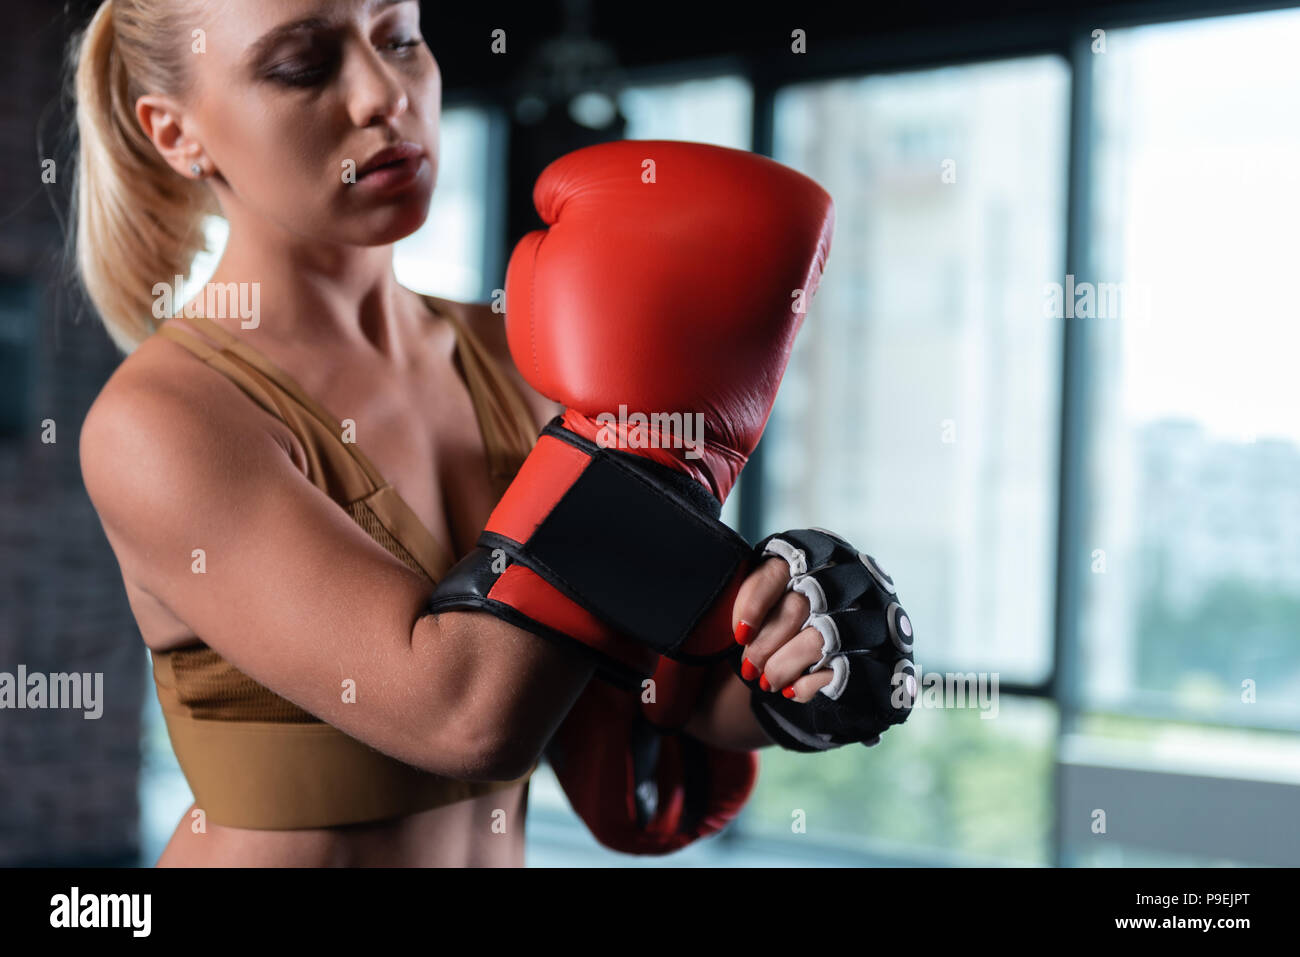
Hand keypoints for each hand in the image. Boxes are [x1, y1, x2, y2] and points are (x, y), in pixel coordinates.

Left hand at [730, 528, 916, 751]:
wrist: (840, 666)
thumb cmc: (794, 625)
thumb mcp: (772, 601)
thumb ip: (755, 594)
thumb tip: (737, 627)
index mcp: (827, 550)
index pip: (784, 564)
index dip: (756, 600)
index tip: (737, 634)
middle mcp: (861, 575)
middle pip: (803, 602)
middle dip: (767, 641)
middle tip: (748, 666)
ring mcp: (882, 616)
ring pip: (823, 637)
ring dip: (785, 664)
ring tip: (767, 681)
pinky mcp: (892, 659)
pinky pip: (847, 671)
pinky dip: (812, 683)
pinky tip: (794, 690)